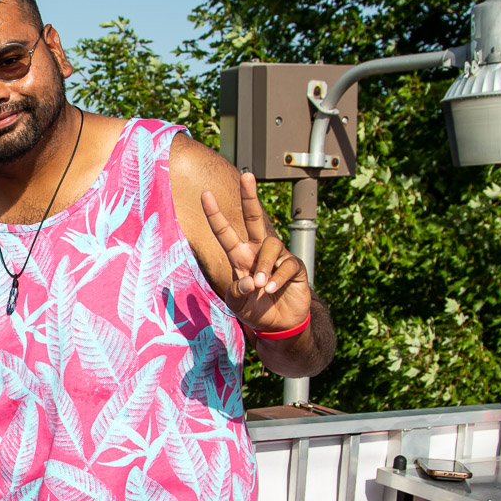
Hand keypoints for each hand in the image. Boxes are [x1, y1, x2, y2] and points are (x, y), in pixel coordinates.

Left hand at [200, 171, 312, 334]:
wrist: (279, 325)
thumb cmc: (255, 310)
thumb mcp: (237, 305)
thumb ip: (237, 293)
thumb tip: (247, 280)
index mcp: (239, 257)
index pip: (225, 232)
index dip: (215, 214)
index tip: (206, 194)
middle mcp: (257, 251)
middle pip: (254, 218)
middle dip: (250, 197)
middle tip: (247, 175)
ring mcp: (277, 257)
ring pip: (270, 246)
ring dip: (264, 266)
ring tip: (261, 286)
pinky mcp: (294, 267)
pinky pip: (287, 265)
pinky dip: (278, 278)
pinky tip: (271, 289)